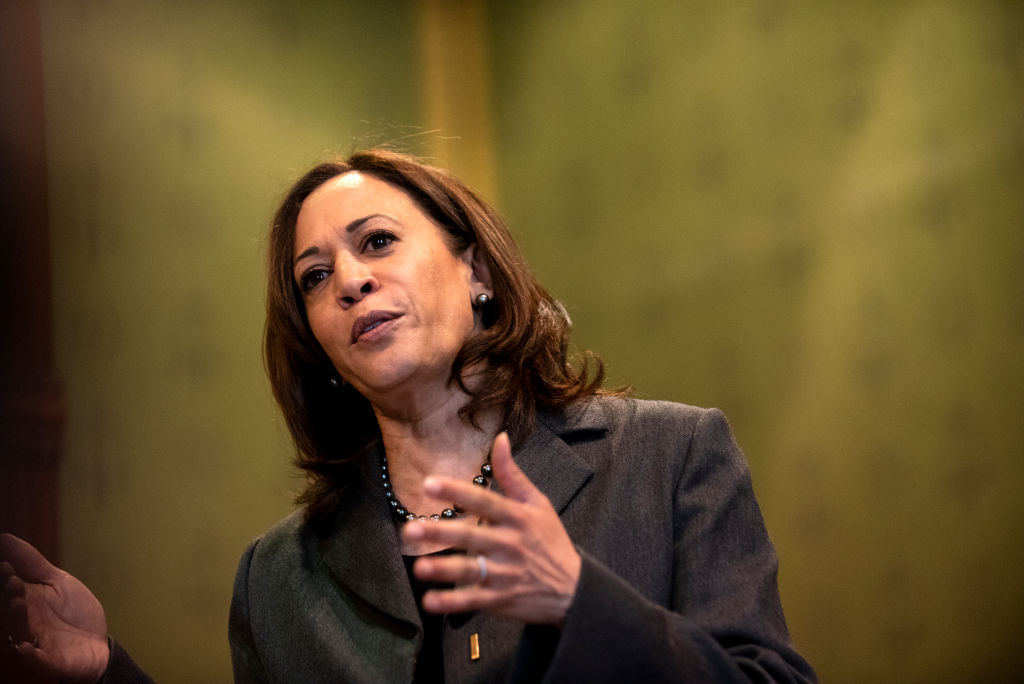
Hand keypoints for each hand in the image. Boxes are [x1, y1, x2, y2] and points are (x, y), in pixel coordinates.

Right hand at [0, 534, 108, 683]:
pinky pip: (38, 660)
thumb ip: (32, 563)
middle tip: (13, 581)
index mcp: (26, 600)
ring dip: (18, 618)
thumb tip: (5, 538)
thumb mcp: (56, 581)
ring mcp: (37, 641)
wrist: (96, 641)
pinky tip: (26, 647)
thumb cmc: (72, 611)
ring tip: (18, 603)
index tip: (7, 566)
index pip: (10, 589)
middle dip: (10, 596)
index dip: (7, 578)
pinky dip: (31, 655)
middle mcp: (26, 621)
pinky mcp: (50, 661)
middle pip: (11, 610)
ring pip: (21, 631)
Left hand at [401, 432, 580, 626]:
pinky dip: (451, 603)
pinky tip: (430, 601)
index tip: (429, 484)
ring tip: (419, 567)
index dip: (456, 491)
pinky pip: (472, 601)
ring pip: (470, 570)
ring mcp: (504, 574)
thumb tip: (500, 438)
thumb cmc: (550, 540)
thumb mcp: (538, 503)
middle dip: (441, 533)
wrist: (573, 588)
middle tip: (411, 529)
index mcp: (516, 517)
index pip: (483, 501)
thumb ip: (512, 474)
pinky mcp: (499, 599)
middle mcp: (509, 544)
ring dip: (444, 570)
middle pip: (471, 536)